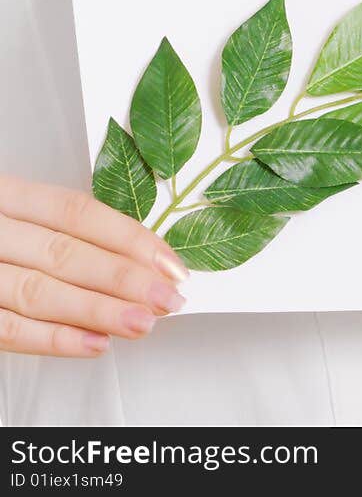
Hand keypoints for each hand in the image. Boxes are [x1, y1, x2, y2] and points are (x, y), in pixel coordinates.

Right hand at [0, 175, 188, 358]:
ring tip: (141, 324)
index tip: (170, 262)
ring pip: (38, 292)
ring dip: (96, 312)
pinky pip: (4, 329)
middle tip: (167, 298)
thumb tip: (133, 254)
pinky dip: (51, 340)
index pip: (76, 212)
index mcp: (5, 192)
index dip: (128, 237)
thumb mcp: (12, 209)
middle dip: (122, 279)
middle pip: (63, 253)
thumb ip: (57, 227)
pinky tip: (92, 344)